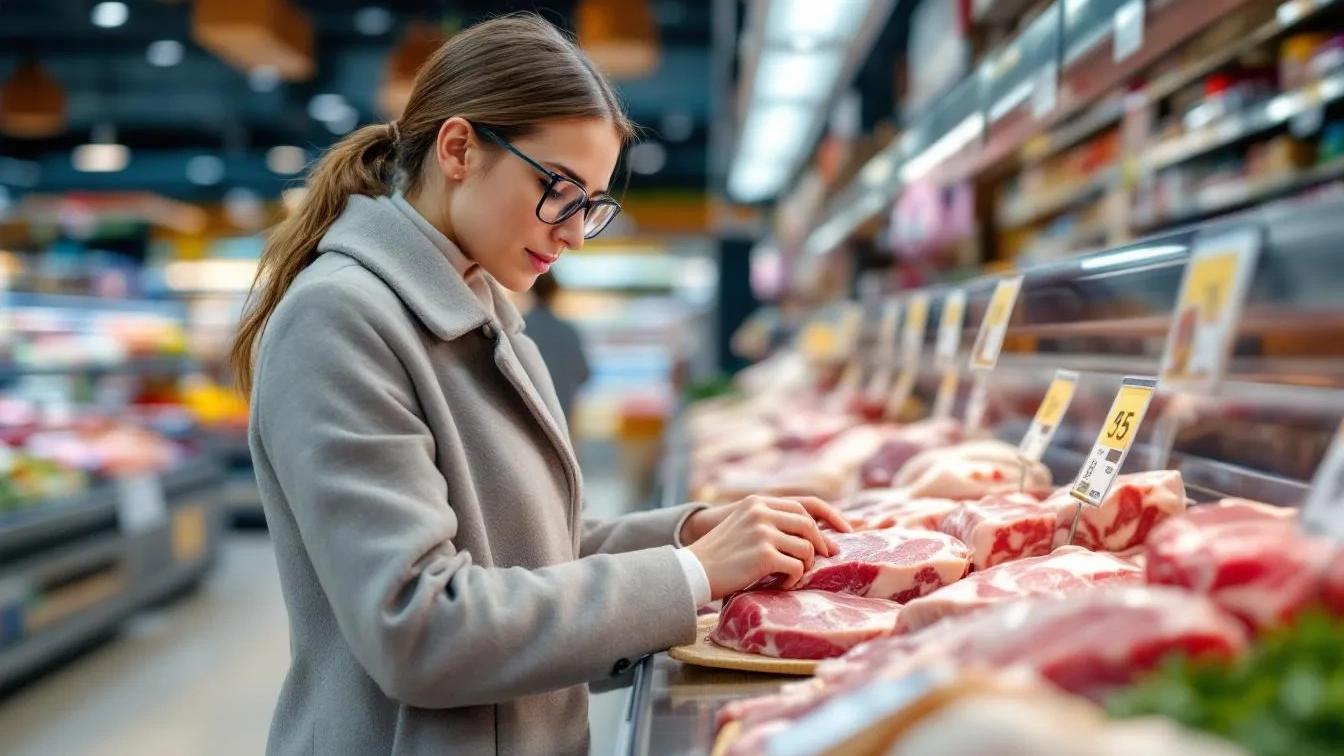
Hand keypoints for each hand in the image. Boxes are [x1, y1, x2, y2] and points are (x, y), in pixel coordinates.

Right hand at [685, 496, 849, 600]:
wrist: (694, 571)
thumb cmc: (720, 555)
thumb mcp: (743, 526)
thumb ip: (770, 522)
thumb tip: (810, 534)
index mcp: (758, 503)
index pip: (806, 505)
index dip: (830, 518)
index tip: (847, 531)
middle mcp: (762, 512)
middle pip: (809, 525)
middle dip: (821, 545)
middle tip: (824, 560)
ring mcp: (763, 532)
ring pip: (806, 548)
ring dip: (804, 566)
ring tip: (790, 576)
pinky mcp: (764, 554)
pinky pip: (797, 568)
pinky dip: (794, 579)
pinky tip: (782, 583)